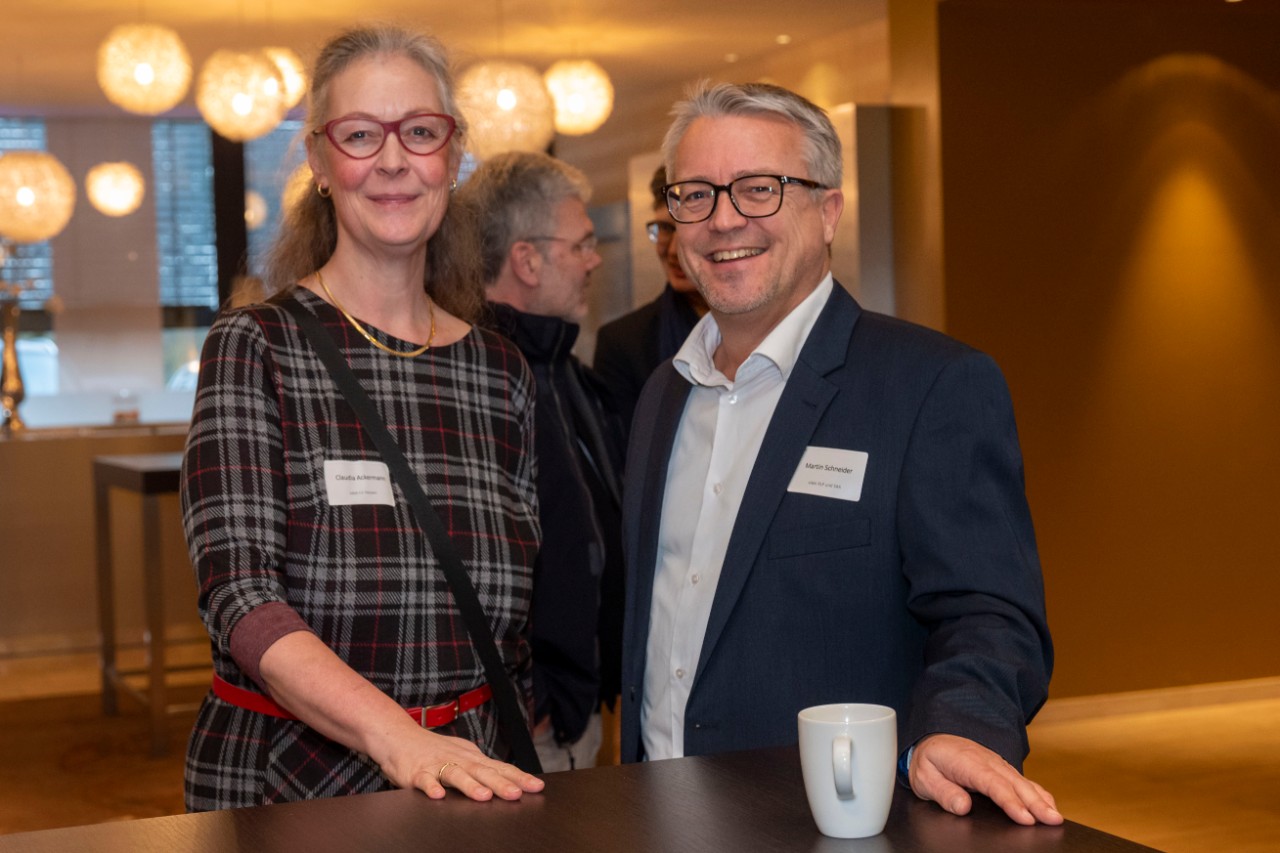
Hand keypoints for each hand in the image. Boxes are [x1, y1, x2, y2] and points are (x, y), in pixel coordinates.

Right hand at [376, 728, 544, 801]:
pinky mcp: (417, 772)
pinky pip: (425, 780)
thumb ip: (484, 770)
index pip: (500, 768)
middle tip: (517, 794)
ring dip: (470, 785)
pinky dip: (431, 787)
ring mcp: (438, 765)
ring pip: (456, 775)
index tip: (537, 787)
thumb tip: (512, 781)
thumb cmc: (435, 750)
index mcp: (473, 759)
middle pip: (483, 772)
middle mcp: (459, 760)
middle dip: (501, 784)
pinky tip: (439, 796)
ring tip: (484, 796)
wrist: (399, 737)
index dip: (519, 777)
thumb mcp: (464, 757)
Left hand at [909, 734, 1062, 825]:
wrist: (931, 740)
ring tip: (1055, 817)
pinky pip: (1022, 780)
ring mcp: (996, 763)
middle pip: (1014, 783)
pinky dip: (1038, 792)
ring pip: (1022, 782)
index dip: (1010, 801)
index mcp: (967, 762)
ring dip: (1040, 799)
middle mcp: (986, 761)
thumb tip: (963, 807)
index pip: (992, 783)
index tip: (1025, 818)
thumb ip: (943, 792)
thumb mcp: (924, 777)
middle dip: (1035, 803)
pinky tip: (1048, 804)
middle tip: (1052, 820)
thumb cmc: (928, 761)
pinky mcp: (1001, 768)